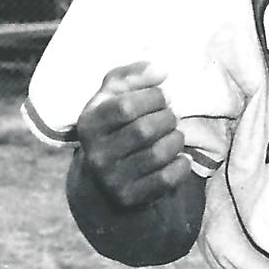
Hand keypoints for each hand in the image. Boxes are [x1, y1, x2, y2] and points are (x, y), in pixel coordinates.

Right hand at [72, 63, 190, 207]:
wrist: (101, 178)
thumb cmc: (114, 126)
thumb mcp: (112, 97)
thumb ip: (132, 76)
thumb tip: (161, 70)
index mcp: (88, 124)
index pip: (126, 106)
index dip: (153, 97)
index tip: (162, 98)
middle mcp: (95, 154)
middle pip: (145, 130)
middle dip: (167, 119)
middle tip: (170, 118)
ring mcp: (111, 179)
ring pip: (159, 154)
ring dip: (176, 140)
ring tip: (174, 136)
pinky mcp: (129, 198)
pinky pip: (167, 178)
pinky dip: (180, 165)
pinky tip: (178, 158)